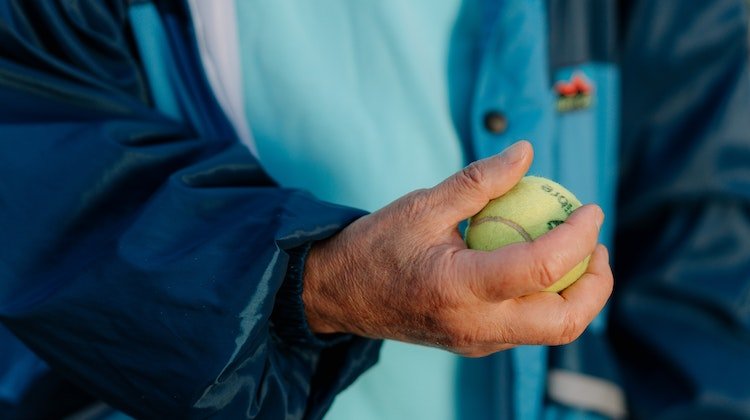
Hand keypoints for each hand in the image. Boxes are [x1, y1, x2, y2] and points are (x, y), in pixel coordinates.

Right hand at [302, 141, 612, 356]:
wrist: (340, 295)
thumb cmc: (376, 245)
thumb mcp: (423, 204)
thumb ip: (479, 180)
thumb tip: (526, 151)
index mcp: (459, 288)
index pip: (543, 268)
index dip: (579, 235)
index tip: (590, 208)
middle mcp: (475, 326)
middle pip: (564, 323)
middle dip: (596, 284)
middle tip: (595, 243)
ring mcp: (477, 342)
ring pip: (551, 331)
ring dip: (577, 294)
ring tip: (575, 252)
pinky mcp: (475, 344)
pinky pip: (527, 328)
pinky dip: (547, 298)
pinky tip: (538, 265)